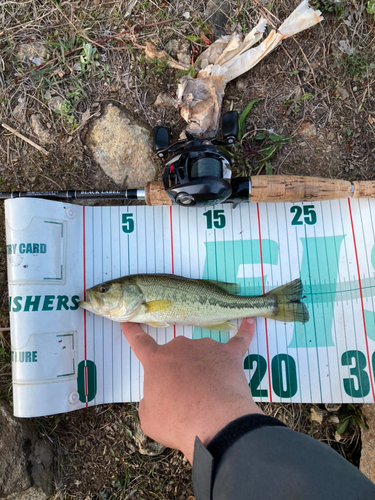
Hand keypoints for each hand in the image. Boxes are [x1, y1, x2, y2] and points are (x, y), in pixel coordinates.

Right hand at [120, 318, 262, 462]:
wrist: (214, 424)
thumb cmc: (177, 422)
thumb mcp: (149, 417)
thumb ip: (150, 400)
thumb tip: (158, 396)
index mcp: (157, 361)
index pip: (139, 342)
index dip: (133, 332)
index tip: (128, 320)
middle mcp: (180, 347)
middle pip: (176, 353)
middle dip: (178, 371)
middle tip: (184, 396)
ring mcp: (206, 347)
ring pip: (202, 353)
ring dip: (202, 368)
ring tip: (209, 395)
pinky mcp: (229, 354)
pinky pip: (239, 339)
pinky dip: (245, 330)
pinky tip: (251, 321)